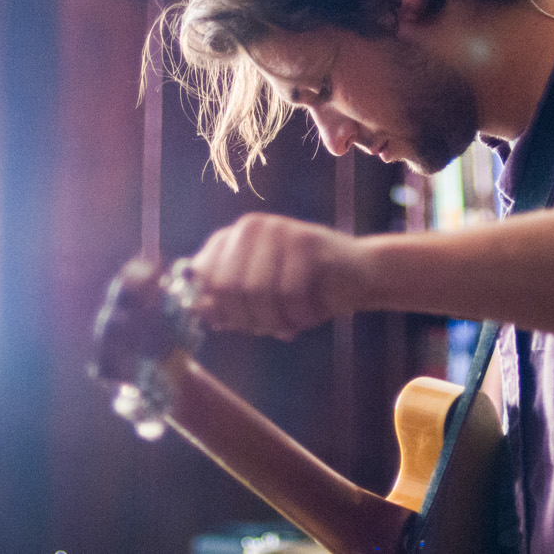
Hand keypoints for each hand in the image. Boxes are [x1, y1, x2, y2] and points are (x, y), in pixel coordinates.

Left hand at [187, 213, 366, 338]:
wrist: (358, 276)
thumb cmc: (303, 291)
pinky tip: (309, 313)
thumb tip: (195, 310)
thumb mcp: (257, 300)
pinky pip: (290, 294)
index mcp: (231, 238)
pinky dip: (299, 316)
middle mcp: (250, 227)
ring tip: (290, 321)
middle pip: (226, 289)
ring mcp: (278, 229)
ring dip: (275, 321)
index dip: (218, 311)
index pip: (201, 279)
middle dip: (248, 319)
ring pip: (257, 293)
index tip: (238, 324)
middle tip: (270, 327)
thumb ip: (223, 303)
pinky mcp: (307, 240)